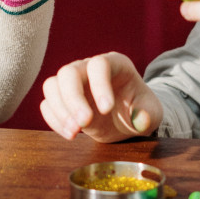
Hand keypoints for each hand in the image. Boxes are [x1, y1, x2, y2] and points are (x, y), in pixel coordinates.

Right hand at [39, 52, 161, 141]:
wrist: (127, 118)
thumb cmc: (140, 109)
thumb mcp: (152, 113)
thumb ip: (148, 115)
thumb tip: (140, 119)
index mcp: (115, 64)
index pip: (99, 65)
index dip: (99, 85)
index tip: (106, 110)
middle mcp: (89, 68)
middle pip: (69, 72)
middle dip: (73, 100)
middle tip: (83, 125)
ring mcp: (73, 82)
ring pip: (52, 85)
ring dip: (60, 111)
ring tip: (75, 133)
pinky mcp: (62, 99)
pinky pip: (47, 104)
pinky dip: (54, 120)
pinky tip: (70, 134)